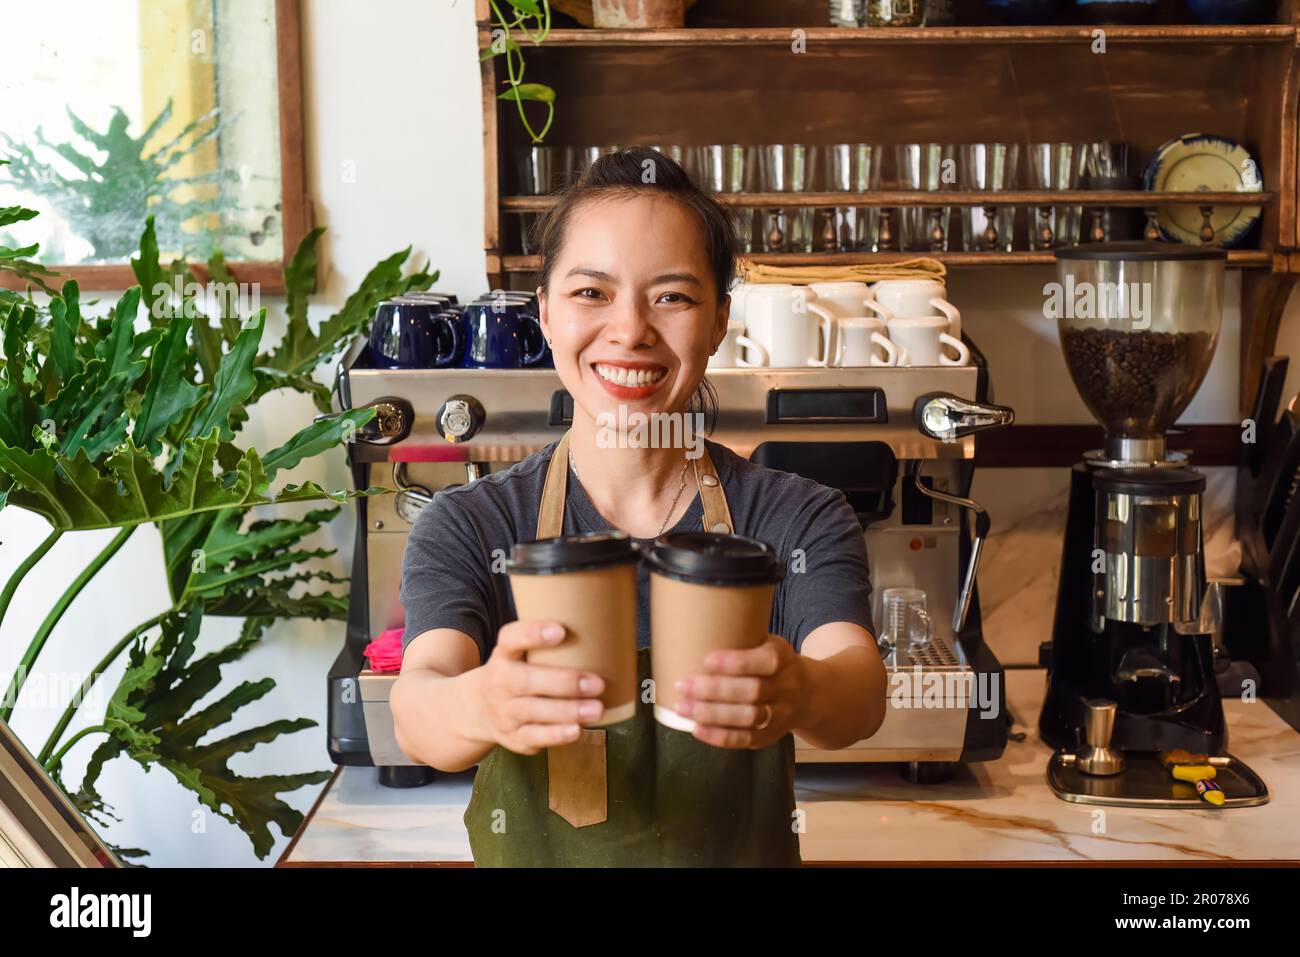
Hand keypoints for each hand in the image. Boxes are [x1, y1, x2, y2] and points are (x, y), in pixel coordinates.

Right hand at [469, 619, 605, 754]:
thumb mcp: (518, 654)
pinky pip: (534, 737)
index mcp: (503, 655)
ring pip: (533, 711)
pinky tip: (577, 730)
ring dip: (567, 711)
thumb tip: (601, 632)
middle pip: (526, 681)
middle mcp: (499, 683)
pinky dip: (556, 735)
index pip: (510, 639)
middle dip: (564, 682)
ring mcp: (504, 712)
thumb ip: (546, 646)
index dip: (532, 634)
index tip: (560, 631)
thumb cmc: (515, 673)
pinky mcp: (513, 737)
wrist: (477, 710)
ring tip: (596, 709)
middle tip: (598, 683)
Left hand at [674, 635, 808, 749]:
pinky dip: (719, 736)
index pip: (766, 661)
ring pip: (748, 718)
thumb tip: (692, 638)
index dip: (737, 662)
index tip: (706, 660)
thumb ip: (741, 642)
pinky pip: (746, 739)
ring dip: (712, 714)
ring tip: (683, 707)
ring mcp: (782, 714)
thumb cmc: (771, 664)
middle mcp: (787, 687)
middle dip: (714, 690)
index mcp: (785, 658)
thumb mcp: (766, 645)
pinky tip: (697, 728)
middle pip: (753, 691)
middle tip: (682, 685)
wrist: (807, 694)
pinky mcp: (772, 735)